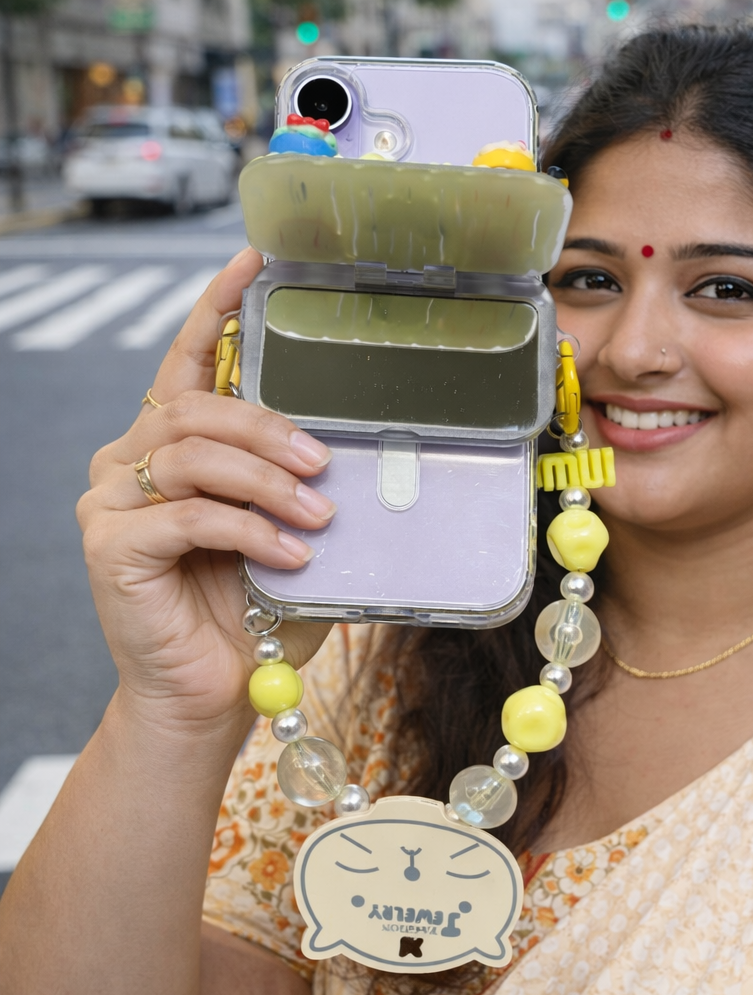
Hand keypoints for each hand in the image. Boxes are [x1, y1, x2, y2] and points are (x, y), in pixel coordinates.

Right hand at [77, 249, 332, 731]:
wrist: (213, 693)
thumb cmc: (253, 613)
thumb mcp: (290, 538)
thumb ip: (303, 492)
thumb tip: (361, 456)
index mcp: (173, 448)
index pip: (189, 364)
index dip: (217, 310)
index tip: (255, 262)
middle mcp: (130, 461)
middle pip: (195, 406)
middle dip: (268, 426)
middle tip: (323, 460)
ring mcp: (111, 501)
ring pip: (192, 454)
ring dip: (266, 480)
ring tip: (316, 514)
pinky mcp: (110, 545)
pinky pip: (188, 515)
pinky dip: (249, 529)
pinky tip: (290, 555)